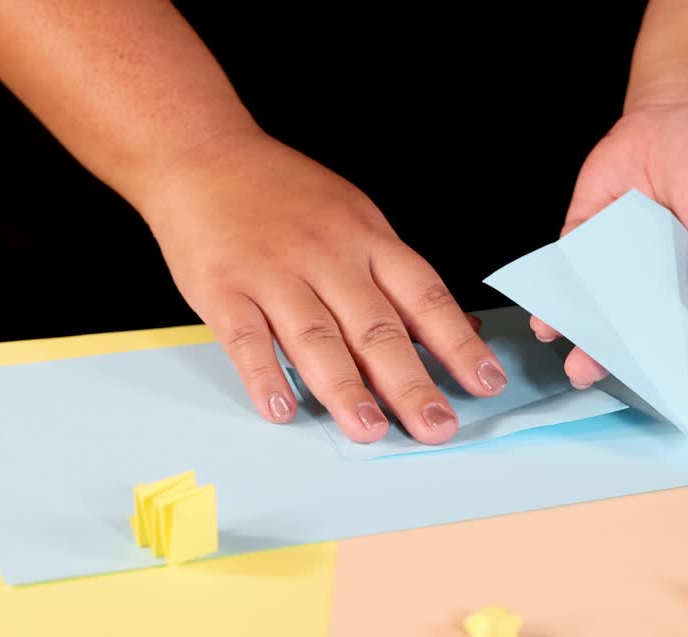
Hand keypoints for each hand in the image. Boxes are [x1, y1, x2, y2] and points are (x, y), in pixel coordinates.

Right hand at [138, 129, 507, 444]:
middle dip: (410, 382)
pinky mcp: (223, 289)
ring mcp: (272, 273)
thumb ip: (398, 278)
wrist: (203, 155)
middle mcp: (326, 257)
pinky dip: (264, 375)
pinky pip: (246, 339)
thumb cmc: (282, 194)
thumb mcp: (354, 219)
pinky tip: (281, 409)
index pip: (424, 296)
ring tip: (369, 429)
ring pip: (316, 337)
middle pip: (375, 327)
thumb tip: (455, 328)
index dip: (457, 342)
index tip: (485, 382)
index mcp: (366, 240)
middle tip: (437, 426)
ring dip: (345, 388)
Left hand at [534, 86, 687, 387]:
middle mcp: (659, 286)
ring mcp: (619, 265)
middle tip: (593, 371)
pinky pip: (566, 269)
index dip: (674, 363)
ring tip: (568, 351)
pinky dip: (553, 290)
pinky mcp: (586, 238)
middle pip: (636, 330)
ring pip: (595, 306)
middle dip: (614, 355)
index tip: (657, 384)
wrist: (687, 110)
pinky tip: (545, 311)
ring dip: (578, 330)